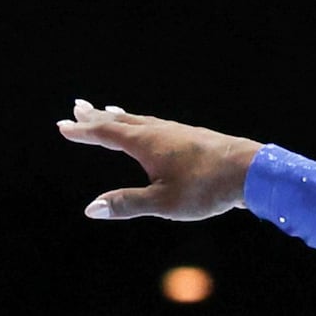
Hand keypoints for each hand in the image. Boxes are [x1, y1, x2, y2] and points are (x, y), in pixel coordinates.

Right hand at [58, 99, 260, 221]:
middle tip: (78, 106)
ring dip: (121, 117)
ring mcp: (179, 132)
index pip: (105, 133)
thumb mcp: (163, 203)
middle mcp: (159, 131)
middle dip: (97, 116)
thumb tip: (90, 209)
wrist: (252, 171)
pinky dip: (145, 125)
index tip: (63, 126)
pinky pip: (160, 127)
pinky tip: (154, 132)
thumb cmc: (207, 188)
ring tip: (110, 112)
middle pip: (121, 120)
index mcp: (145, 142)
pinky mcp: (195, 139)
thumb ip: (127, 204)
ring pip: (142, 121)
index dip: (83, 131)